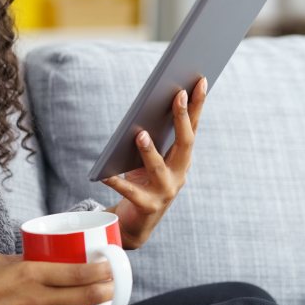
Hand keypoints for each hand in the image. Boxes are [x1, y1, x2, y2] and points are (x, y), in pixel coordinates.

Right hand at [0, 253, 131, 304]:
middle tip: (119, 289)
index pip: (78, 273)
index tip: (112, 266)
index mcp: (32, 275)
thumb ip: (29, 260)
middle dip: (111, 293)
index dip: (102, 271)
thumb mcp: (3, 262)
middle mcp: (38, 301)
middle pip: (86, 298)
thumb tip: (51, 257)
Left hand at [103, 77, 207, 249]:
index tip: (200, 81)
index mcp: (182, 159)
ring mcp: (165, 192)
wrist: (136, 223)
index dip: (198, 105)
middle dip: (182, 118)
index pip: (193, 128)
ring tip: (139, 134)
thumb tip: (144, 108)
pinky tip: (105, 175)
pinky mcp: (147, 206)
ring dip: (149, 151)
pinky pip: (130, 192)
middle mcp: (179, 174)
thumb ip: (152, 137)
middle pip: (184, 144)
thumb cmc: (141, 181)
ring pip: (158, 169)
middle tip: (178, 94)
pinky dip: (117, 183)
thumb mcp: (150, 158)